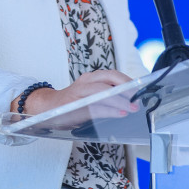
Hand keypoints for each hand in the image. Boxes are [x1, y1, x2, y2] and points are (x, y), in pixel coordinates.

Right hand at [24, 70, 139, 117]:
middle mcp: (85, 81)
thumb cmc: (73, 104)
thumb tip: (131, 101)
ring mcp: (79, 93)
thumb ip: (106, 95)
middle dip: (126, 88)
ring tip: (133, 107)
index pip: (113, 75)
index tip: (142, 89)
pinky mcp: (75, 106)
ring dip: (120, 100)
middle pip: (109, 79)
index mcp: (91, 78)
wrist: (47, 108)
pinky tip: (121, 113)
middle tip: (139, 98)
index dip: (128, 81)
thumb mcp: (91, 95)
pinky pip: (95, 106)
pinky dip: (110, 110)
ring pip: (103, 91)